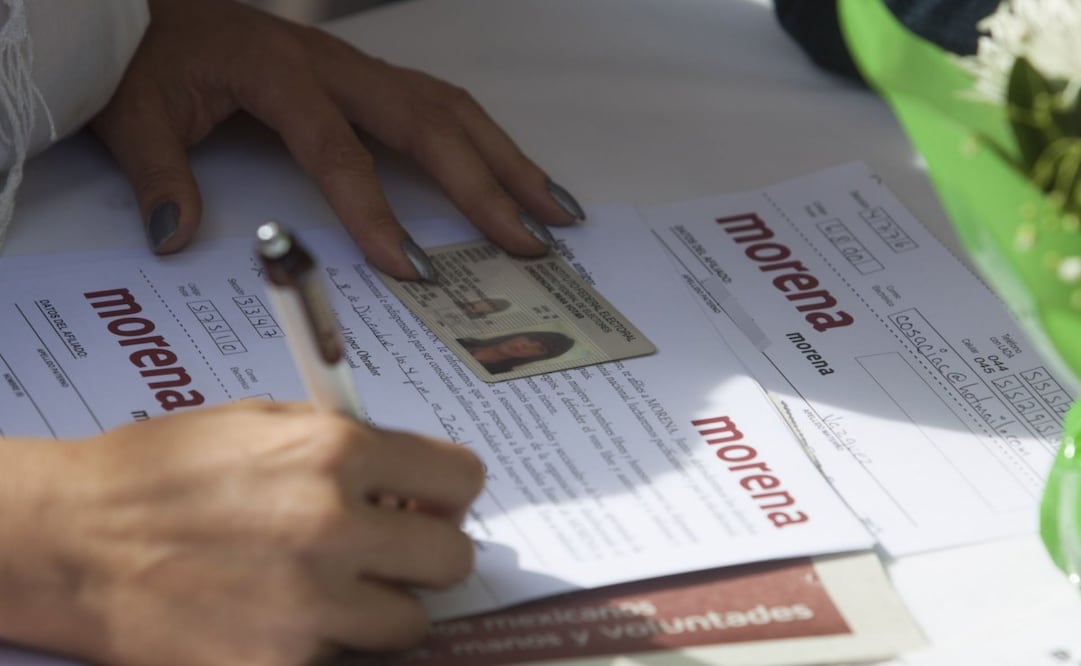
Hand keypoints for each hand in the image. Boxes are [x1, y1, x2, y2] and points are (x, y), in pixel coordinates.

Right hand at [0, 401, 483, 665]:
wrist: (72, 540)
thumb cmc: (162, 470)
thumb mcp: (263, 422)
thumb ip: (350, 447)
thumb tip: (410, 480)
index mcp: (336, 451)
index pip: (463, 477)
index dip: (450, 490)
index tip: (431, 500)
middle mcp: (334, 526)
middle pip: (453, 559)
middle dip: (428, 552)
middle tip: (391, 550)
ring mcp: (309, 605)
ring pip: (412, 623)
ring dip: (384, 607)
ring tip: (334, 588)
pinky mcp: (280, 665)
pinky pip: (346, 658)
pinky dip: (328, 643)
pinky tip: (284, 616)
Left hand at [90, 0, 585, 278]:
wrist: (153, 5)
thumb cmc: (150, 54)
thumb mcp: (134, 111)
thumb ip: (158, 172)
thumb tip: (177, 235)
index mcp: (280, 73)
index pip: (338, 150)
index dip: (375, 210)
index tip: (412, 266)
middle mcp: (335, 66)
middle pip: (428, 121)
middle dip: (485, 184)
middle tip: (530, 239)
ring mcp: (360, 68)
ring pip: (451, 107)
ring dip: (506, 158)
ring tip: (554, 206)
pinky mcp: (369, 77)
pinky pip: (441, 102)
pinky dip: (485, 139)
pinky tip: (512, 171)